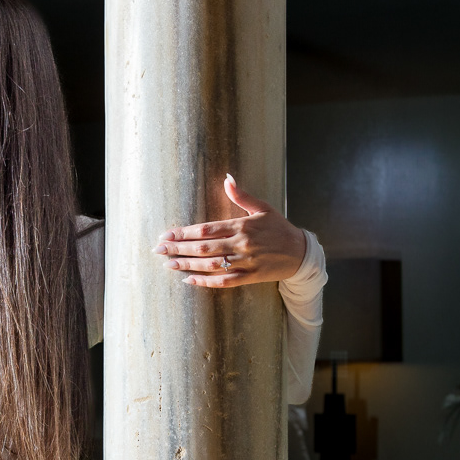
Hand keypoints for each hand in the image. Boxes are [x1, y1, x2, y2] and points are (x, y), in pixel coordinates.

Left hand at [153, 174, 306, 287]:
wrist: (301, 252)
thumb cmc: (279, 228)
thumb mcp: (262, 208)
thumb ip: (241, 195)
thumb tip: (227, 178)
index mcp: (242, 225)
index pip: (206, 229)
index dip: (184, 233)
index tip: (166, 235)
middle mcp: (242, 244)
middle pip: (204, 247)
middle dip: (179, 249)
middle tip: (158, 250)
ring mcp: (246, 262)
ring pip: (211, 265)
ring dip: (188, 265)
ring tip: (169, 264)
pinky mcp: (250, 277)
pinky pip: (224, 281)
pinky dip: (206, 282)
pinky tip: (189, 280)